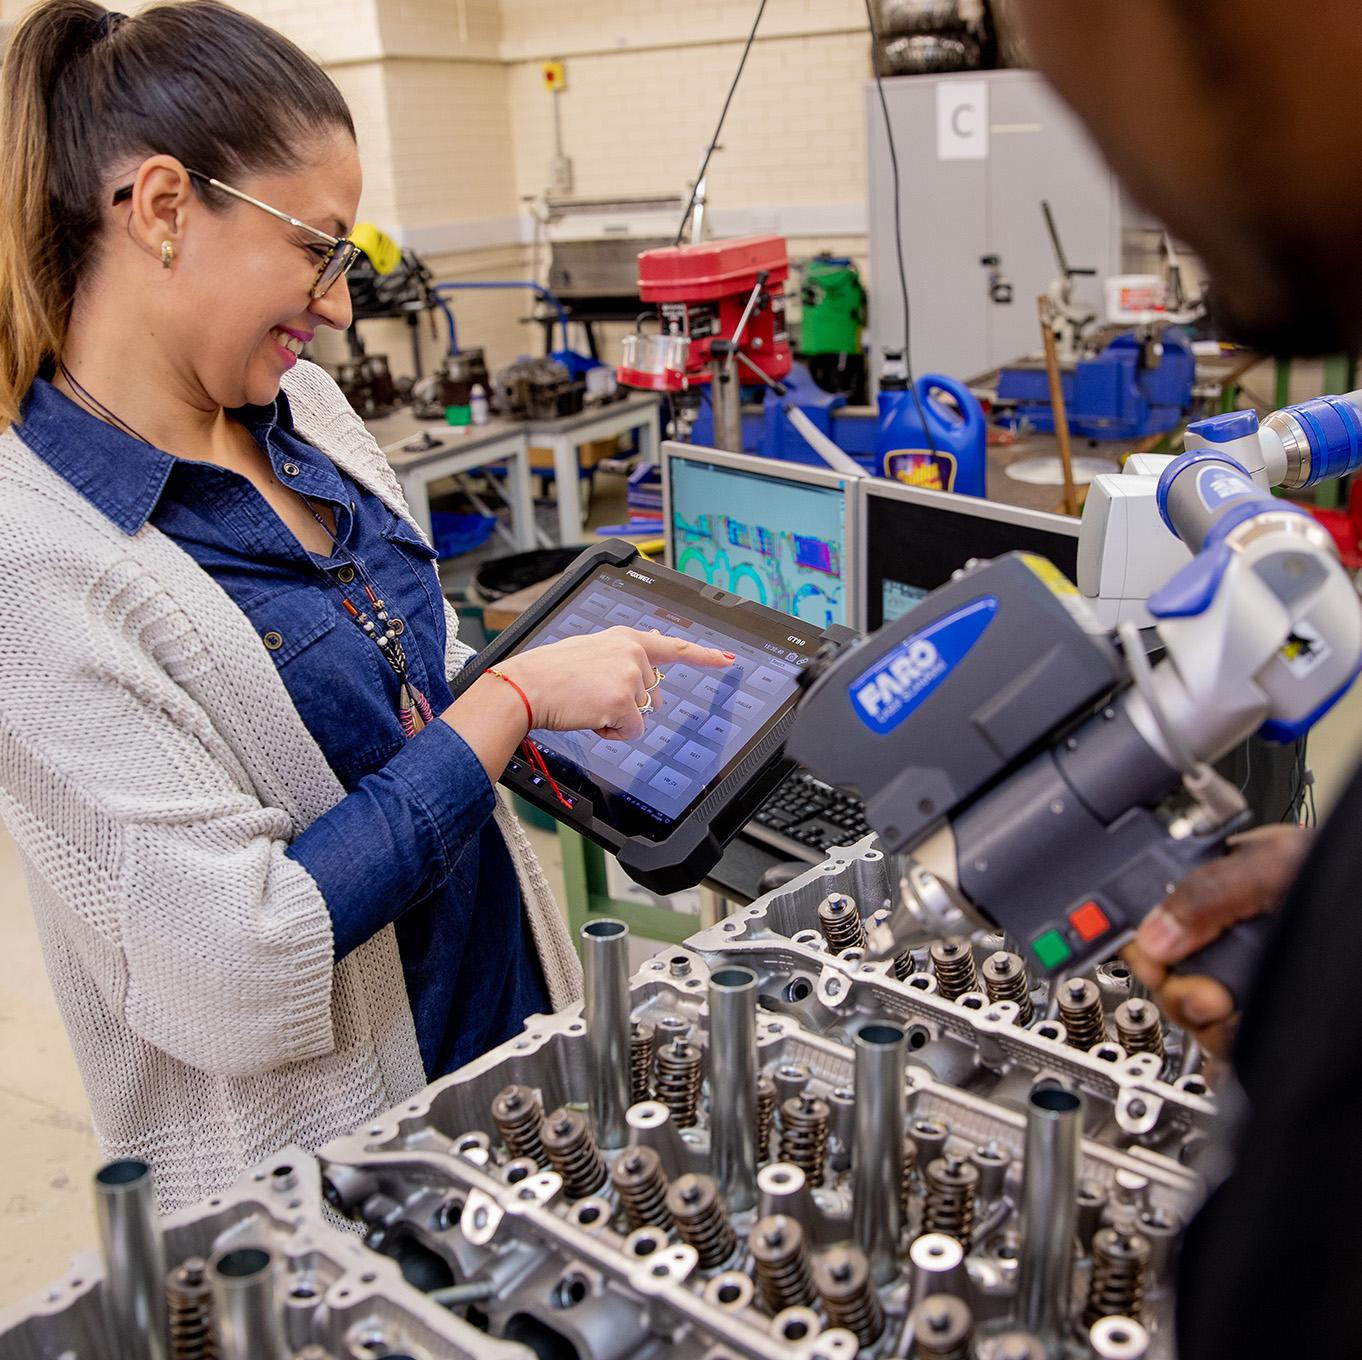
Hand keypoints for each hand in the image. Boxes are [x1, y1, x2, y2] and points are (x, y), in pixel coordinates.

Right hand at [498, 627, 734, 741]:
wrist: (525, 686)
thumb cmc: (550, 672)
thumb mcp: (592, 650)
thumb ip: (625, 652)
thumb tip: (654, 649)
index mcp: (625, 638)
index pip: (674, 646)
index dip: (704, 656)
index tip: (728, 660)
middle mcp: (633, 652)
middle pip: (654, 693)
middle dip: (631, 703)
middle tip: (595, 696)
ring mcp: (629, 676)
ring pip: (642, 713)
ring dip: (618, 718)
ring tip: (587, 703)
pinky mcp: (623, 702)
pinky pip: (632, 731)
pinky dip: (613, 733)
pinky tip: (591, 717)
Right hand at [1122, 823, 1313, 1055]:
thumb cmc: (1355, 889)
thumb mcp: (1278, 866)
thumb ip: (1208, 890)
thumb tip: (1156, 930)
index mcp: (1226, 887)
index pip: (1153, 915)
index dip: (1146, 941)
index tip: (1156, 960)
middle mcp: (1234, 938)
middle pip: (1166, 975)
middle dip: (1181, 991)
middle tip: (1210, 995)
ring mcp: (1252, 986)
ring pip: (1193, 1020)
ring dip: (1210, 1027)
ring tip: (1238, 1015)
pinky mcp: (1269, 1029)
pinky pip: (1225, 1056)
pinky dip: (1228, 1060)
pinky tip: (1244, 1048)